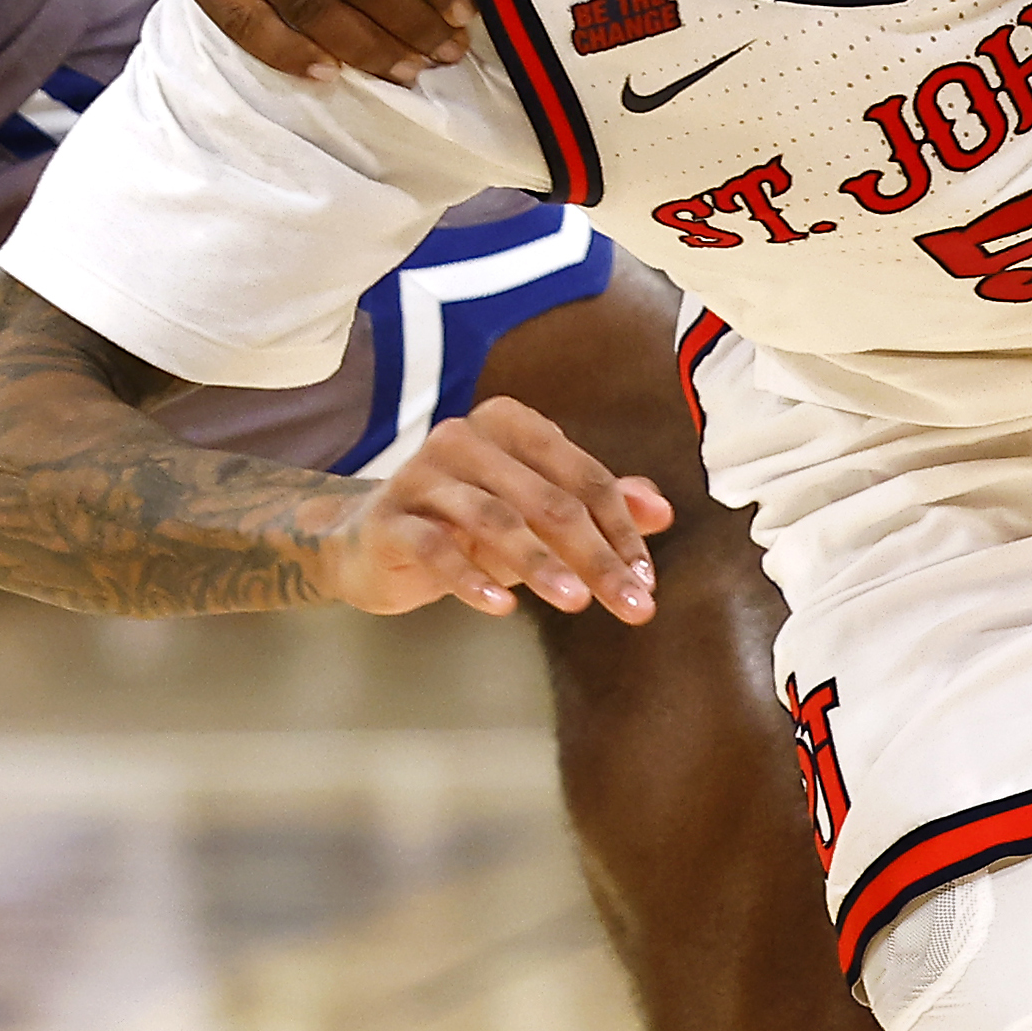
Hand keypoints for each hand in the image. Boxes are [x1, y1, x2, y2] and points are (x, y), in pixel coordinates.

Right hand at [319, 397, 668, 620]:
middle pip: (548, 500)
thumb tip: (663, 511)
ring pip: (495, 519)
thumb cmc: (465, 525)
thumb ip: (597, 505)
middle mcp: (465, 437)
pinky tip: (501, 607)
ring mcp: (422, 475)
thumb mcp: (536, 514)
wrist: (369, 542)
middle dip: (596, 556)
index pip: (582, 476)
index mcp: (509, 424)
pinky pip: (435, 546)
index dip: (621, 528)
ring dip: (541, 565)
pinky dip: (471, 577)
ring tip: (576, 604)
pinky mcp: (390, 518)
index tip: (646, 580)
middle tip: (632, 605)